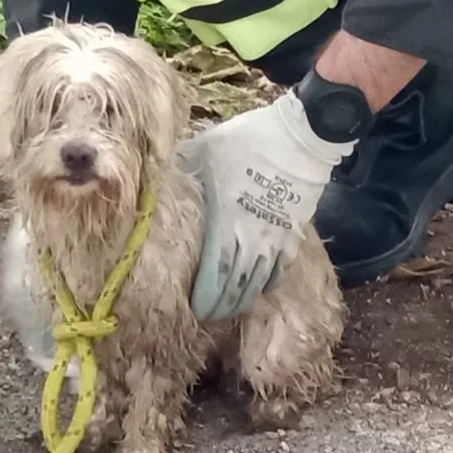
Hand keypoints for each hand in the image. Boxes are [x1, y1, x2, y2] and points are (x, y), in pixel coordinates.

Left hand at [178, 89, 355, 321]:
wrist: (301, 136)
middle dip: (222, 306)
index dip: (205, 299)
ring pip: (258, 283)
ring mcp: (276, 239)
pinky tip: (258, 288)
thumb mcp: (200, 153)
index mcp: (224, 224)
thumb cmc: (245, 143)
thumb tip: (151, 179)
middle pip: (236, 288)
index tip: (194, 310)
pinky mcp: (294, 234)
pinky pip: (280, 269)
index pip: (213, 276)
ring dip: (243, 300)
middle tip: (209, 316)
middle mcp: (251, 240)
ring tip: (230, 309)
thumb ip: (178, 173)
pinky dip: (267, 283)